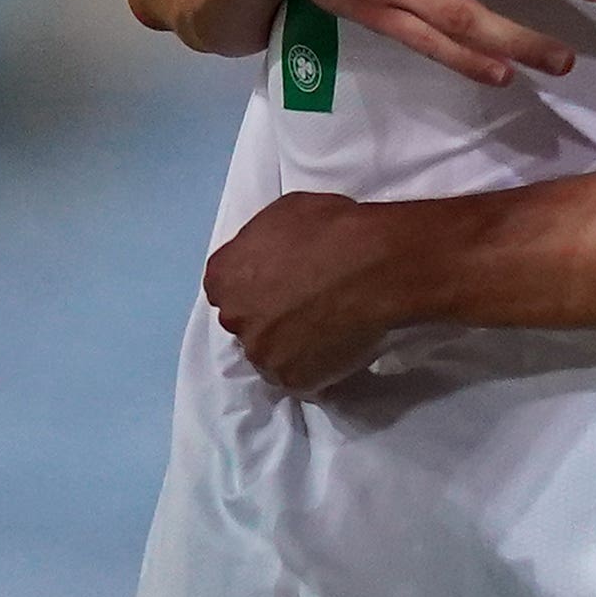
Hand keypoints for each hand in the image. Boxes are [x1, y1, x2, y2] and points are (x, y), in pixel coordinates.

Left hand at [206, 190, 409, 393]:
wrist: (372, 266)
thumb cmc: (329, 229)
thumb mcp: (282, 215)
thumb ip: (261, 245)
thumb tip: (270, 260)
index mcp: (223, 277)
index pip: (226, 288)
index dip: (254, 286)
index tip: (279, 283)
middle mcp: (234, 319)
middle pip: (247, 322)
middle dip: (269, 316)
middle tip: (306, 304)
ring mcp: (262, 354)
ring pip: (271, 354)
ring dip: (291, 345)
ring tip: (327, 328)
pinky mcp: (293, 381)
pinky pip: (302, 377)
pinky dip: (317, 367)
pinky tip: (339, 347)